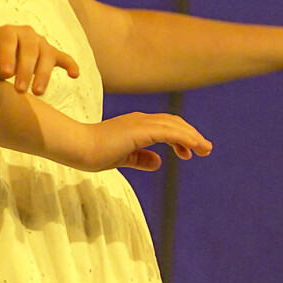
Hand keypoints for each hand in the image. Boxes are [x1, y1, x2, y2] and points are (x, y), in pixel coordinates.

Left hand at [0, 23, 80, 95]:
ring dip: (44, 75)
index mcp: (8, 31)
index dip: (9, 56)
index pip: (9, 41)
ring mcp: (42, 42)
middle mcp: (27, 34)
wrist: (1, 45)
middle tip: (19, 90)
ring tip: (38, 93)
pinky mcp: (52, 52)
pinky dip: (70, 64)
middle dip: (26, 71)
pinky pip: (63, 57)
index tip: (7, 74)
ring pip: (47, 56)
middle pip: (30, 50)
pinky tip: (75, 75)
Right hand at [79, 111, 211, 171]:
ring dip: (192, 137)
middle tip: (205, 149)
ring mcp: (140, 123)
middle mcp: (140, 120)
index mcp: (135, 125)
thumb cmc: (92, 153)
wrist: (77, 147)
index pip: (165, 126)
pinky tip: (194, 148)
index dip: (180, 137)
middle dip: (191, 135)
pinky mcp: (140, 130)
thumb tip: (158, 162)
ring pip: (175, 126)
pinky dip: (185, 139)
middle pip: (174, 122)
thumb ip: (139, 159)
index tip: (188, 153)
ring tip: (204, 149)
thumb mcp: (121, 158)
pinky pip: (169, 133)